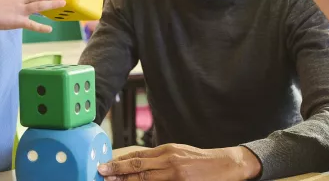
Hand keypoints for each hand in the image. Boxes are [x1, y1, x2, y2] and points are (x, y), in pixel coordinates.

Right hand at [0, 0, 66, 32]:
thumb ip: (15, 0)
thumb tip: (23, 2)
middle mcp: (20, 0)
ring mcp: (19, 10)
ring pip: (38, 6)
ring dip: (51, 4)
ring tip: (63, 3)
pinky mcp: (17, 21)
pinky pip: (31, 25)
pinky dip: (41, 27)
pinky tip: (50, 29)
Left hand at [98, 144, 261, 180]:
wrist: (227, 164)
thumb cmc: (202, 161)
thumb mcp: (180, 153)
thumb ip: (161, 158)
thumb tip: (139, 163)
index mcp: (167, 151)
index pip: (138, 156)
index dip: (120, 161)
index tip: (105, 164)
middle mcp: (169, 160)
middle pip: (138, 166)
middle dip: (118, 171)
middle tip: (101, 173)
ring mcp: (175, 174)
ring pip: (145, 179)